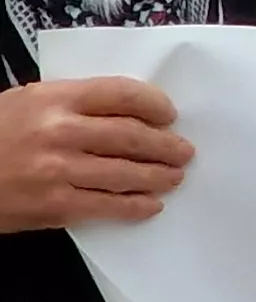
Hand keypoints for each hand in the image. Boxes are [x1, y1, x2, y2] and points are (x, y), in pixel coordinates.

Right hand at [0, 78, 192, 231]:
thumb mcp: (25, 103)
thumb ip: (71, 103)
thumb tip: (126, 113)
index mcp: (53, 98)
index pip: (121, 94)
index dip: (154, 104)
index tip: (170, 115)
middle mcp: (60, 130)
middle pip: (132, 135)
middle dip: (165, 145)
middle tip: (184, 151)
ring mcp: (58, 169)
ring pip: (126, 172)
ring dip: (157, 176)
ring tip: (174, 176)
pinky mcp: (54, 204)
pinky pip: (107, 205)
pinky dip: (134, 206)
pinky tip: (150, 205)